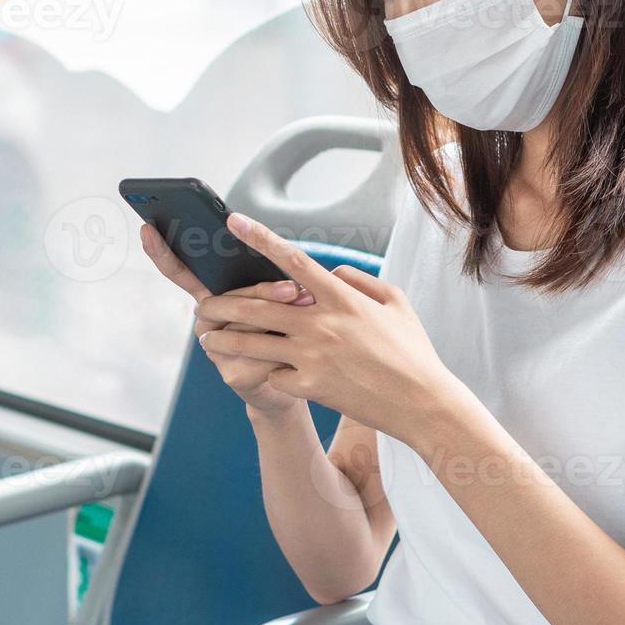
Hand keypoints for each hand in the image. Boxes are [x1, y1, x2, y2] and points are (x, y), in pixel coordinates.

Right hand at [140, 222, 313, 415]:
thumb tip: (295, 281)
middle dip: (262, 292)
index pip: (181, 273)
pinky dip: (286, 351)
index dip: (162, 252)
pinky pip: (261, 355)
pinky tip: (299, 350)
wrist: (297, 380)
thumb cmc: (286, 331)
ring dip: (280, 318)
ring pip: (246, 326)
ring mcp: (215, 349)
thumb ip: (275, 286)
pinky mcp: (232, 374)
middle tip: (293, 289)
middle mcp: (207, 322)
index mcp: (213, 297)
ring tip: (306, 307)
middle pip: (228, 299)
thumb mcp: (278, 300)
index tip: (147, 229)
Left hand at [192, 212, 472, 440]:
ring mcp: (312, 357)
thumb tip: (330, 272)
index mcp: (342, 298)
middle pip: (257, 305)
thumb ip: (359, 280)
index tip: (235, 221)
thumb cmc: (412, 351)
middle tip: (203, 303)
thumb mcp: (395, 302)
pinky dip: (269, 371)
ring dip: (224, 340)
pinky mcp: (309, 387)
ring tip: (208, 338)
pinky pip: (274, 373)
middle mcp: (321, 324)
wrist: (421, 403)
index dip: (261, 237)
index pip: (294, 259)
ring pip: (252, 342)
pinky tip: (266, 373)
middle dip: (224, 303)